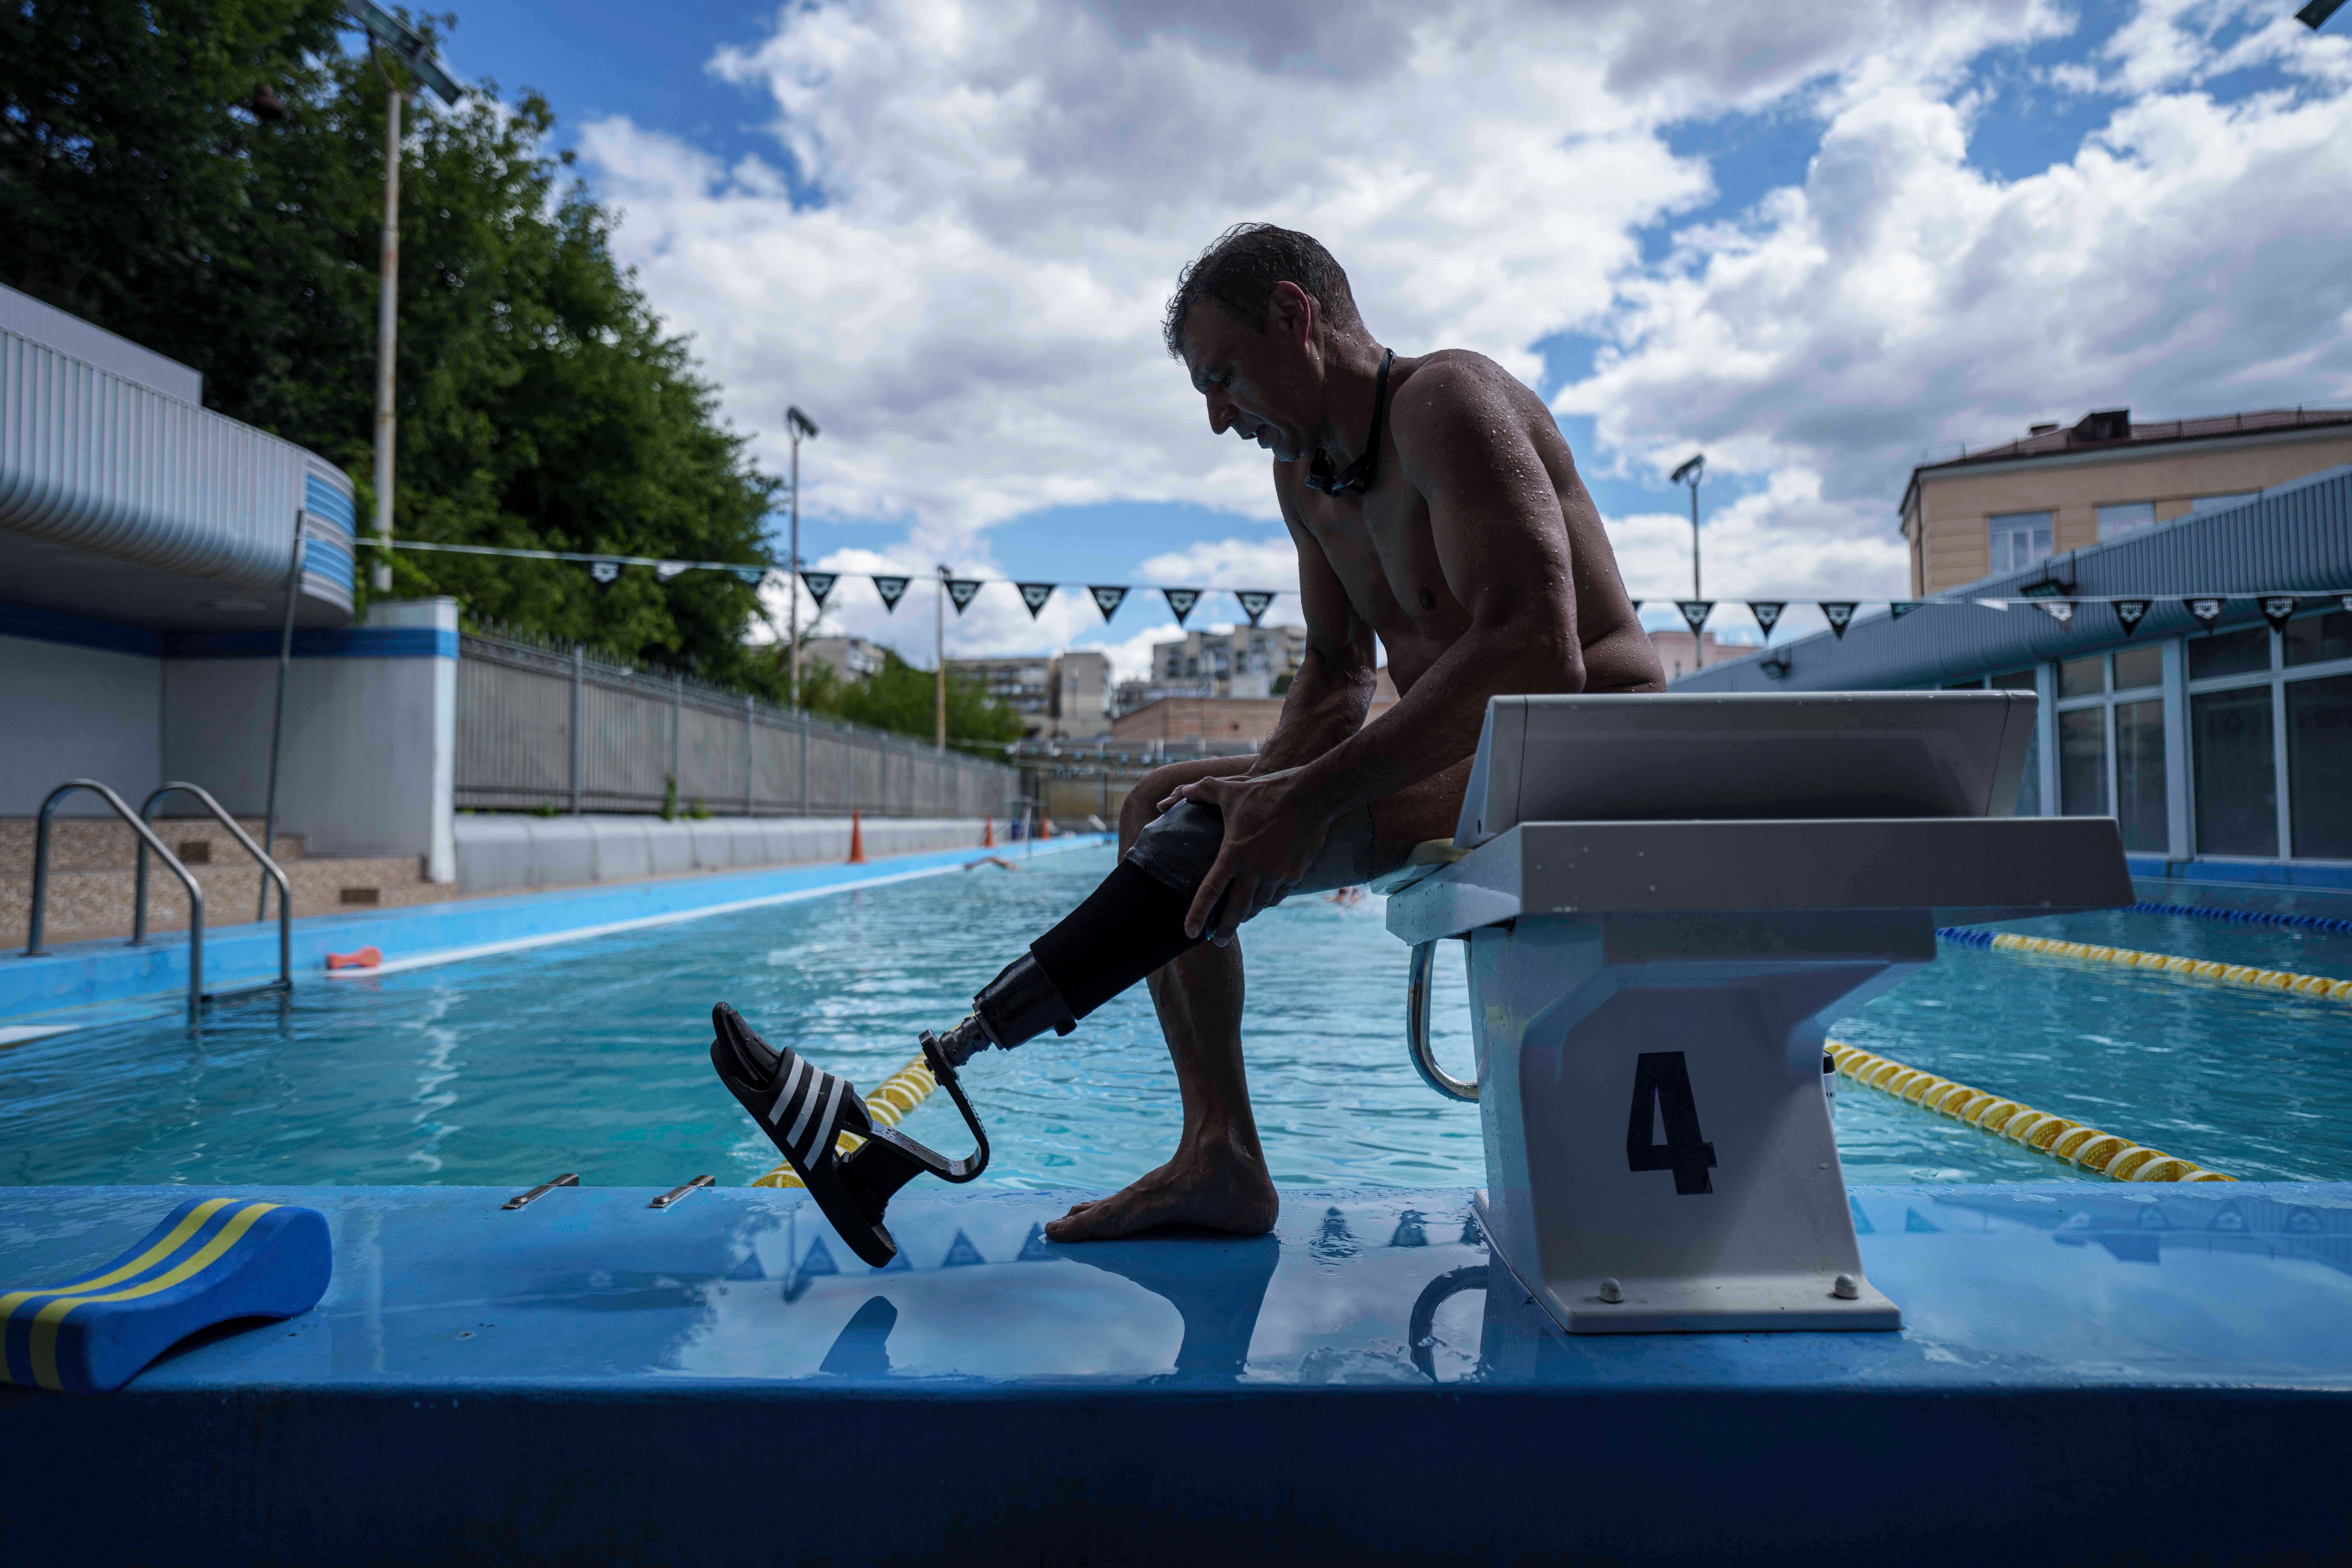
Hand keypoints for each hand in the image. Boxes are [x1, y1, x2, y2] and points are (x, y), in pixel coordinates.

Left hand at [1162, 771, 1331, 945]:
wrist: (1311, 796)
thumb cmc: (1267, 792)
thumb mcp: (1230, 790)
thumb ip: (1202, 790)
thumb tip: (1181, 791)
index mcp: (1234, 854)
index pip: (1210, 891)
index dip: (1197, 914)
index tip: (1189, 932)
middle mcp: (1255, 870)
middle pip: (1236, 910)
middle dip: (1225, 929)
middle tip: (1217, 941)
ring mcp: (1277, 875)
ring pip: (1258, 905)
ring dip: (1247, 915)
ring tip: (1239, 921)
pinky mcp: (1294, 875)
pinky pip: (1277, 896)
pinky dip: (1266, 902)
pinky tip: (1262, 903)